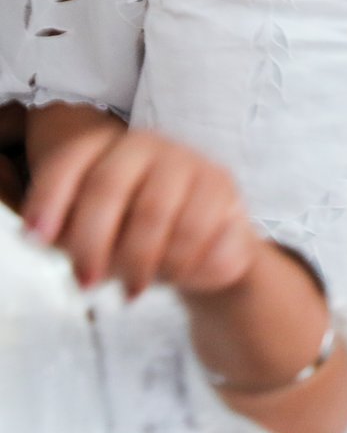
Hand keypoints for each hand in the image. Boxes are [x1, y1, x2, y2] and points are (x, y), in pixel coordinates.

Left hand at [23, 124, 262, 298]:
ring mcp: (186, 159)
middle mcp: (144, 144)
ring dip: (138, 260)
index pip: (69, 162)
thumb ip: (69, 235)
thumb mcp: (92, 237)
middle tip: (87, 282)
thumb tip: (50, 241)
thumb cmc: (133, 238)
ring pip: (153, 212)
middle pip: (107, 187)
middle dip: (92, 242)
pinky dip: (178, 262)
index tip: (38, 239)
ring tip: (133, 288)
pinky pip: (196, 228)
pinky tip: (172, 276)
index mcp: (103, 147)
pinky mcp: (221, 183)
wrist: (202, 248)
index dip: (49, 199)